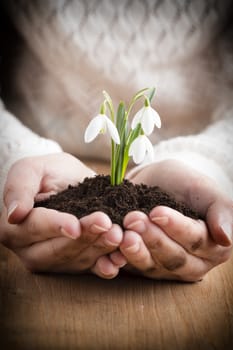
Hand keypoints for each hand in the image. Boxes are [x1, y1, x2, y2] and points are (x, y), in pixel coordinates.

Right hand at [0, 153, 125, 277]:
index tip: (75, 226)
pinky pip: (91, 269)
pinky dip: (106, 265)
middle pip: (59, 249)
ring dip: (100, 249)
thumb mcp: (31, 169)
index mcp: (16, 227)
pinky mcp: (77, 264)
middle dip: (85, 238)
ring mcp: (56, 261)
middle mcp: (32, 251)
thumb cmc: (47, 173)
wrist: (68, 181)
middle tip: (107, 225)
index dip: (56, 227)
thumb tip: (14, 214)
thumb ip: (19, 187)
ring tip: (118, 234)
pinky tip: (119, 259)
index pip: (36, 228)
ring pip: (78, 260)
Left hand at [114, 159, 232, 280]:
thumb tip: (226, 239)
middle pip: (174, 258)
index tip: (157, 211)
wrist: (157, 183)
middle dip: (153, 239)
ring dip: (135, 251)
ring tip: (122, 234)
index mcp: (213, 246)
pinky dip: (119, 262)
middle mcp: (192, 263)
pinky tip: (108, 254)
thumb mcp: (204, 189)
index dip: (176, 228)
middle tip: (134, 219)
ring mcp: (166, 268)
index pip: (196, 240)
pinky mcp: (144, 266)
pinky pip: (132, 269)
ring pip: (152, 266)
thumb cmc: (184, 184)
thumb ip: (221, 210)